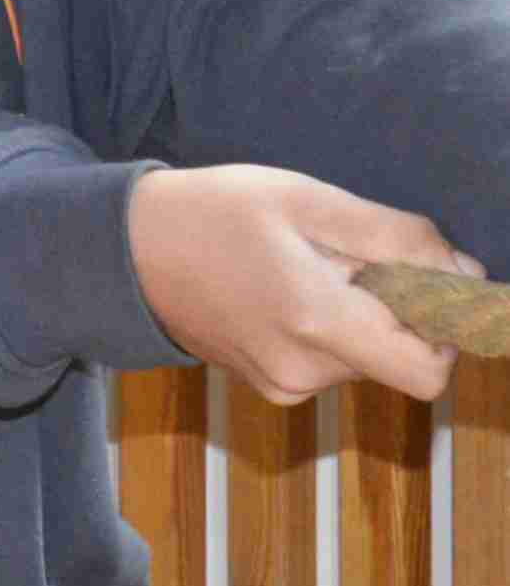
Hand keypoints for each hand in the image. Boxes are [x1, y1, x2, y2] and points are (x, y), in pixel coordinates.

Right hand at [131, 164, 477, 404]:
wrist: (122, 248)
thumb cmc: (212, 211)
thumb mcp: (307, 199)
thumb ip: (396, 238)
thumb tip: (463, 273)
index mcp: (314, 322)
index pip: (428, 369)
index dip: (443, 326)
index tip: (423, 281)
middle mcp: (301, 370)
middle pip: (399, 357)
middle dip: (394, 308)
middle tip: (344, 256)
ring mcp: (281, 385)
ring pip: (365, 357)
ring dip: (358, 315)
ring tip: (302, 266)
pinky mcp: (268, 386)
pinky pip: (331, 363)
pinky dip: (328, 329)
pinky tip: (284, 291)